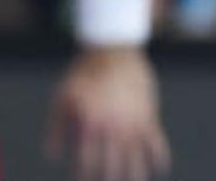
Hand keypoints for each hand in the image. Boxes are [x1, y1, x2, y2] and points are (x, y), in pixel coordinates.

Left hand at [46, 48, 169, 180]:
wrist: (115, 49)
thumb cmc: (84, 74)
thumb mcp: (63, 97)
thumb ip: (56, 128)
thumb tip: (54, 157)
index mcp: (92, 121)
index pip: (88, 159)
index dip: (84, 173)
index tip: (83, 179)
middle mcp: (114, 124)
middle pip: (113, 163)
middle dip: (109, 177)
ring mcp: (134, 120)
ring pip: (137, 157)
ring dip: (135, 174)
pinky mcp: (149, 114)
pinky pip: (157, 141)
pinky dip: (160, 157)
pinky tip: (160, 168)